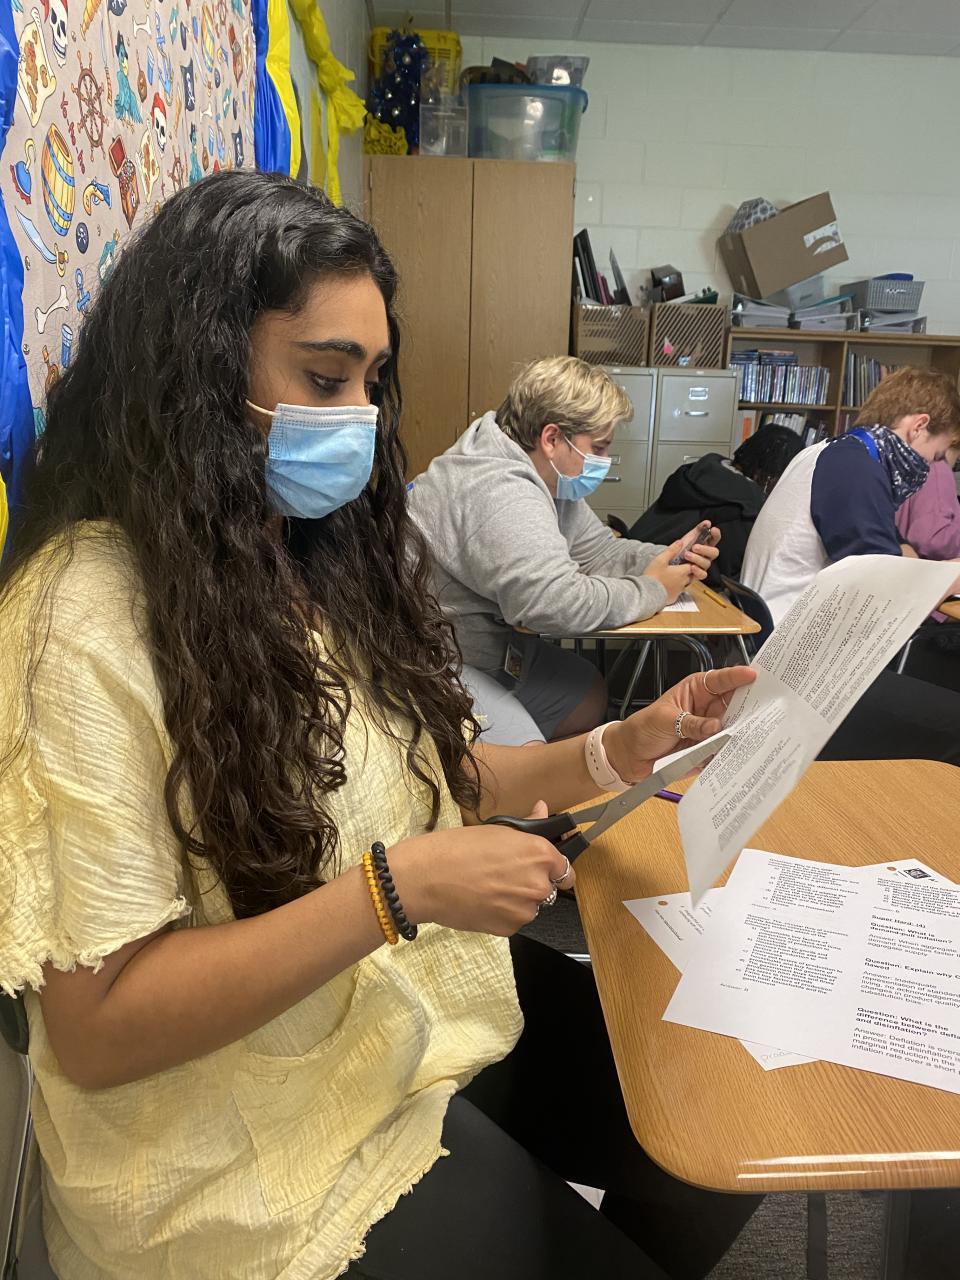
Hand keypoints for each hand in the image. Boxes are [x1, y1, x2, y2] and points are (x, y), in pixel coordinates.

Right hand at [388, 801, 573, 936]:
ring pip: (531, 906)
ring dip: (517, 900)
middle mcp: (538, 884)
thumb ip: (528, 826)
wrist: (425, 879)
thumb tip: (543, 810)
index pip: (565, 869)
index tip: (540, 868)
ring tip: (488, 888)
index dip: (552, 868)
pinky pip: (514, 920)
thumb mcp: (496, 829)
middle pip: (549, 889)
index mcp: (539, 854)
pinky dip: (502, 913)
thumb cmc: (456, 848)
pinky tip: (481, 900)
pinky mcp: (509, 928)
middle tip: (505, 875)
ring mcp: (524, 910)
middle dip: (532, 883)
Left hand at [603, 666, 755, 782]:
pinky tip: (740, 752)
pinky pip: (725, 749)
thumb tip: (715, 727)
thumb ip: (691, 723)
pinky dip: (732, 751)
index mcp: (696, 690)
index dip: (738, 676)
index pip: (721, 680)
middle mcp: (707, 708)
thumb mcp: (665, 720)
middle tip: (766, 707)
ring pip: (735, 727)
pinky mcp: (709, 749)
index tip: (753, 675)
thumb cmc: (644, 728)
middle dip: (750, 705)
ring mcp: (710, 729)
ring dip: (743, 731)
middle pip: (736, 703)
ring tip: (755, 732)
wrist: (631, 755)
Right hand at [643, 546, 697, 603]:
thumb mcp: (660, 560)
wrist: (646, 593)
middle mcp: (683, 582)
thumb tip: (680, 542)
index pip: (693, 565)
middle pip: (692, 575)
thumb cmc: (653, 576)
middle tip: (680, 567)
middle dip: (688, 571)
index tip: (687, 559)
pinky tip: (668, 585)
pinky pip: (678, 592)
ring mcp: (679, 591)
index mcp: (682, 572)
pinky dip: (675, 588)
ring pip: (685, 584)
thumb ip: (671, 550)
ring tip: (673, 576)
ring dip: (682, 580)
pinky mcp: (673, 598)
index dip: (691, 562)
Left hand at [680, 523, 721, 573]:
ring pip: (707, 563)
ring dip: (697, 558)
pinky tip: (691, 567)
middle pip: (714, 553)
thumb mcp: (689, 537)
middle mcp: (707, 555)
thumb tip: (707, 523)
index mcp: (706, 545)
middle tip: (694, 547)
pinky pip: (703, 574)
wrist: (670, 560)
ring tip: (686, 555)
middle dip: (705, 549)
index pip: (715, 539)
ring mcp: (703, 565)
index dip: (716, 534)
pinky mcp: (698, 574)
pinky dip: (698, 571)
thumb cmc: (682, 548)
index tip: (712, 529)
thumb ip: (699, 529)